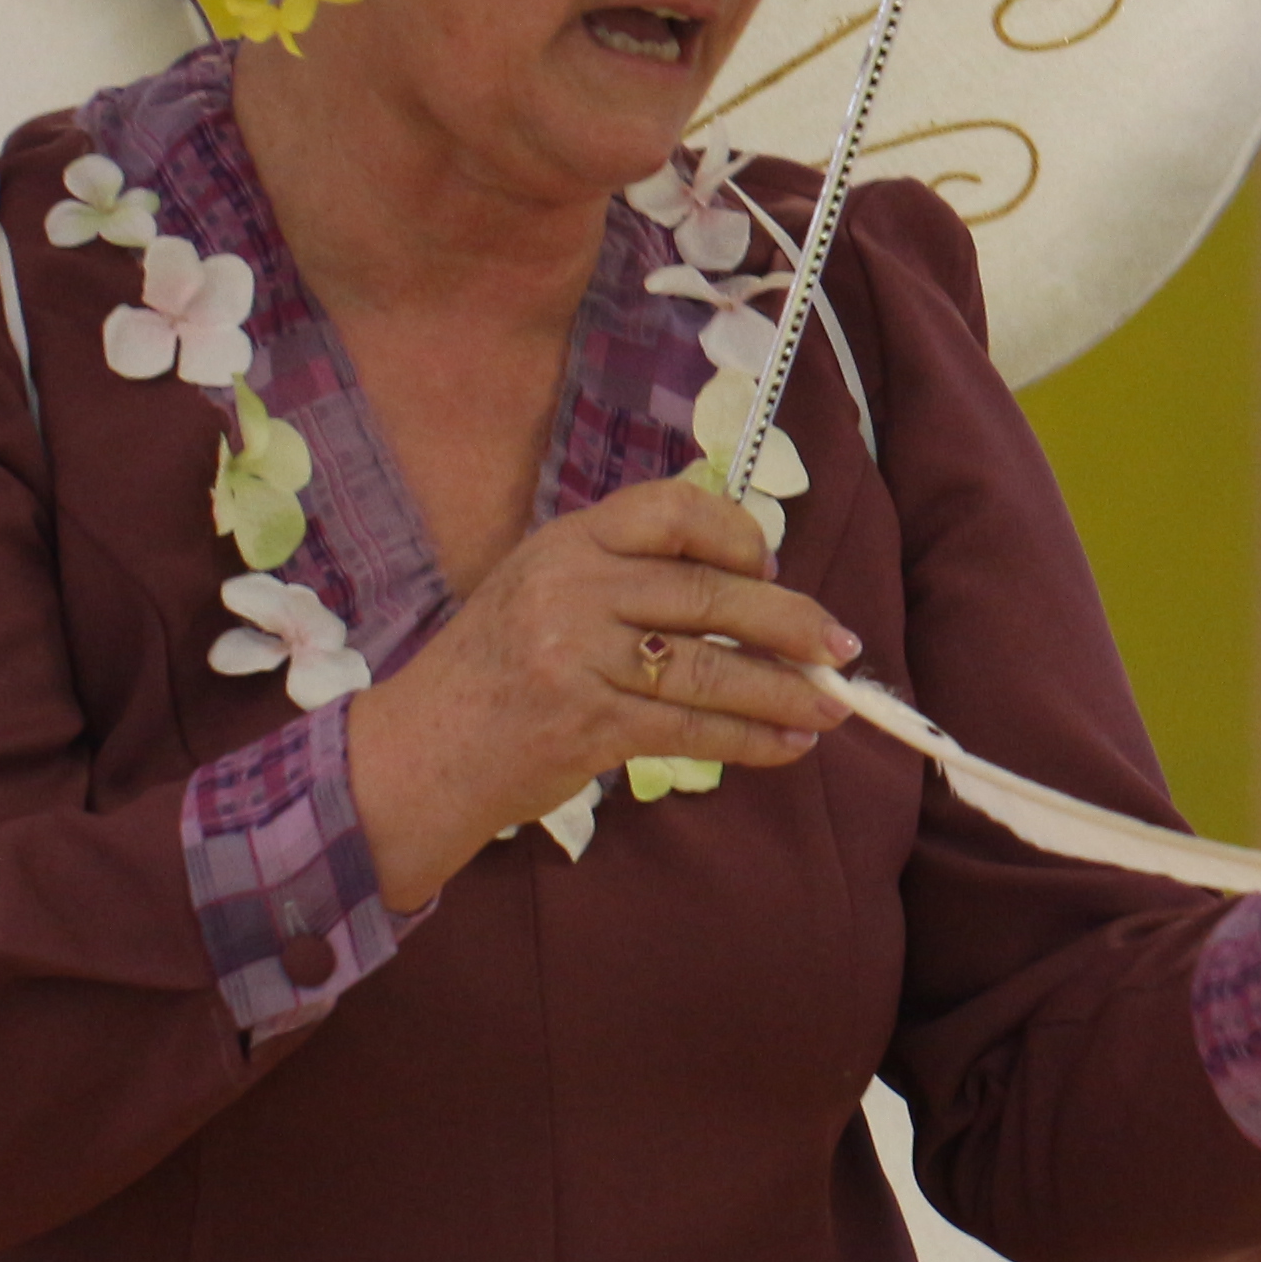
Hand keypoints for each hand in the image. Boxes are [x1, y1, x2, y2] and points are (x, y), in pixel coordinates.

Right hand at [344, 475, 856, 907]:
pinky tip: (787, 744)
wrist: (418, 753)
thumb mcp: (542, 590)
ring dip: (784, 691)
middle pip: (709, 594)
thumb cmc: (494, 672)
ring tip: (833, 707)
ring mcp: (577, 656)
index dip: (737, 536)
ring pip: (711, 670)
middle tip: (842, 646)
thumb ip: (623, 574)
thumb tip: (746, 586)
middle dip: (790, 623)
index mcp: (567, 540)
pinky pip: (692, 729)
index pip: (673, 509)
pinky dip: (751, 739)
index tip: (770, 571)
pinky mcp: (588, 723)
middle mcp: (572, 587)